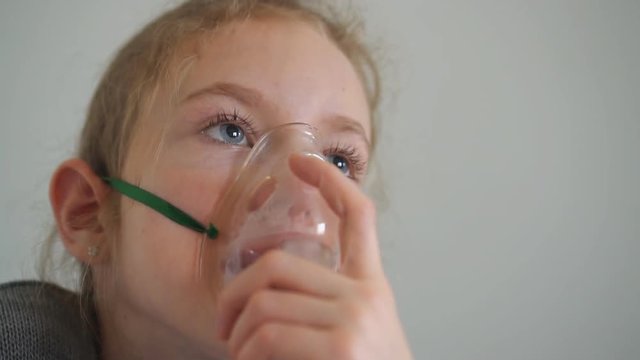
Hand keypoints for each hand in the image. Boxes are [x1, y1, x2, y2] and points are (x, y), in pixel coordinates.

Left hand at [215, 153, 412, 359]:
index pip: (358, 216)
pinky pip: (267, 336)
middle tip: (224, 326)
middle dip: (234, 294)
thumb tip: (261, 294)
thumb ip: (326, 305)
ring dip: (238, 336)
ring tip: (242, 357)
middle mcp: (366, 296)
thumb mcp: (359, 333)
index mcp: (371, 287)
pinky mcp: (341, 349)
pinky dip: (246, 356)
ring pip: (263, 303)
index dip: (330, 181)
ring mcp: (354, 320)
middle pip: (277, 263)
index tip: (302, 161)